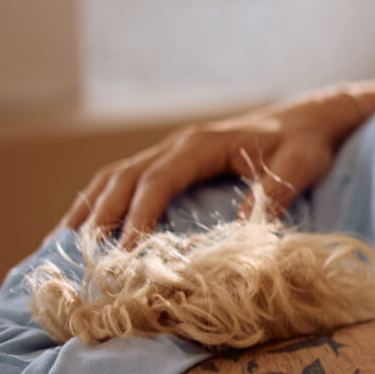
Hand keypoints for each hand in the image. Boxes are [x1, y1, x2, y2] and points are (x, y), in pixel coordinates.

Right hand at [62, 83, 374, 241]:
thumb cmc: (305, 144)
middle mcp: (179, 144)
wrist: (310, 120)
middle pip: (125, 176)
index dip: (138, 213)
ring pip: (116, 175)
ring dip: (90, 205)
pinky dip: (101, 200)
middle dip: (101, 213)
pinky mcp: (173, 162)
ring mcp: (172, 151)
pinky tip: (85, 226)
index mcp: (202, 144)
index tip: (126, 248)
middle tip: (82, 253)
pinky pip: (126, 179)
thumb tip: (242, 231)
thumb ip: (273, 193)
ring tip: (64, 242)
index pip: (158, 179)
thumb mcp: (298, 167)